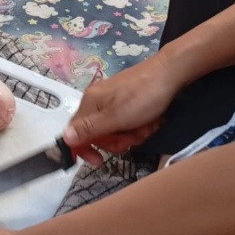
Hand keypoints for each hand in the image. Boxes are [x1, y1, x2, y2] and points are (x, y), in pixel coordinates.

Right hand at [63, 56, 178, 163]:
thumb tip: (64, 139)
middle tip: (133, 138)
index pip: (75, 133)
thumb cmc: (142, 97)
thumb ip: (89, 130)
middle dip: (117, 140)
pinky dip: (139, 125)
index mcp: (90, 103)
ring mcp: (113, 99)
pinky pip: (127, 120)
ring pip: (115, 129)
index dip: (84, 149)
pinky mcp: (127, 99)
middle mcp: (97, 100)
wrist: (170, 73)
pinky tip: (151, 120)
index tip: (99, 161)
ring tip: (147, 127)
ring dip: (132, 133)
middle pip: (98, 133)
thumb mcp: (116, 118)